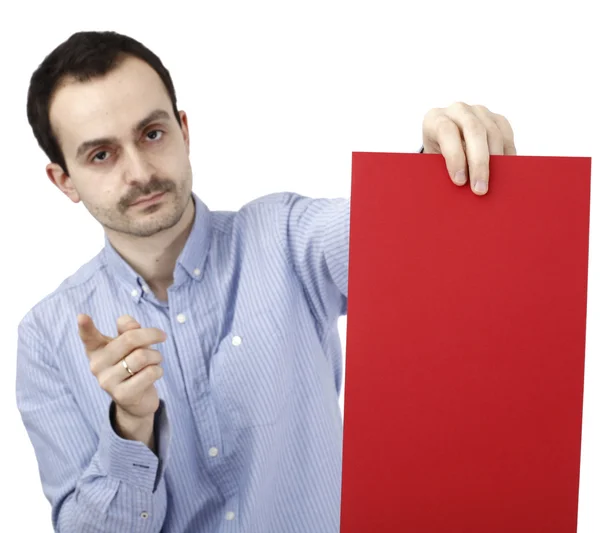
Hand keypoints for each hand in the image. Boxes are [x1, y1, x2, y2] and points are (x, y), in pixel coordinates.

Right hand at [77, 313, 166, 446]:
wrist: (136, 400)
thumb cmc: (132, 363)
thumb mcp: (130, 344)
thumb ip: (129, 329)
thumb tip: (133, 325)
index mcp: (97, 349)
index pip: (89, 337)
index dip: (85, 326)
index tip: (81, 316)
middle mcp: (97, 365)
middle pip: (129, 339)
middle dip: (151, 335)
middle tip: (162, 336)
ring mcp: (108, 382)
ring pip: (142, 356)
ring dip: (156, 355)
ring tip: (155, 360)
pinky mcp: (122, 395)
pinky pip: (150, 373)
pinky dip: (158, 370)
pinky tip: (154, 373)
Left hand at [422, 102, 516, 194]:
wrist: (444, 143)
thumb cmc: (434, 157)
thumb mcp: (430, 162)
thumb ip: (440, 170)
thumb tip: (458, 189)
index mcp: (434, 119)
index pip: (446, 132)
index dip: (454, 156)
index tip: (459, 181)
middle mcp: (456, 110)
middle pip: (473, 130)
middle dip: (478, 163)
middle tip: (480, 189)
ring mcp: (477, 111)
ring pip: (492, 132)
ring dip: (496, 161)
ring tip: (494, 184)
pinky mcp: (495, 117)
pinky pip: (505, 133)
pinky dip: (507, 153)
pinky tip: (505, 170)